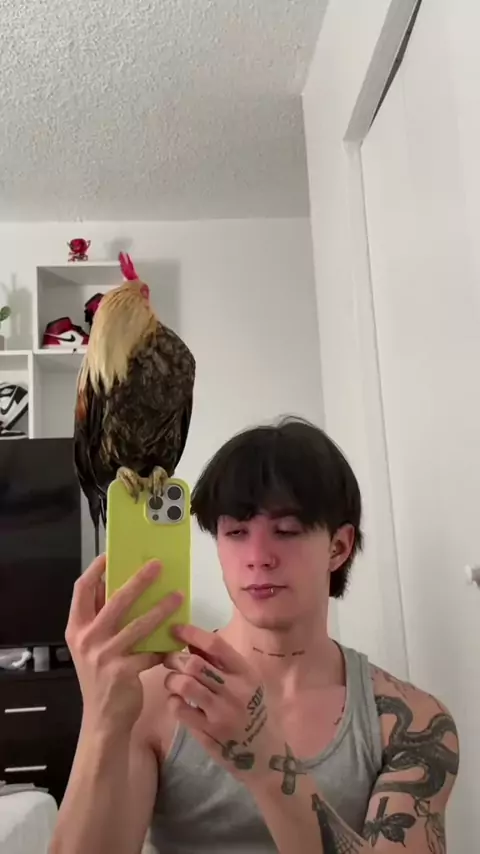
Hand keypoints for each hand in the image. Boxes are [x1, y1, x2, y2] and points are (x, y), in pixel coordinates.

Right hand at [65, 555, 182, 736]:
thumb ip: (103, 620)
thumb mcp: (92, 647)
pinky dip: (165, 645)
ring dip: (161, 608)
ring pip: (138, 624)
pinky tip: (177, 640)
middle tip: (157, 565)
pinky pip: (149, 651)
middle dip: (138, 580)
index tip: (111, 554)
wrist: (102, 721)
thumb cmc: (101, 677)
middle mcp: (86, 639)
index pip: (81, 590)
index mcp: (76, 628)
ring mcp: (103, 656)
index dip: (96, 569)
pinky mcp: (122, 671)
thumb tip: (124, 586)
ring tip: (178, 595)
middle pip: (114, 600)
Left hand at [163, 625, 284, 783]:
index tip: (176, 628)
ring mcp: (221, 713)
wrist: (264, 755)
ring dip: (172, 679)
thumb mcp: (246, 684)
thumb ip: (221, 664)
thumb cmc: (253, 712)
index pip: (216, 645)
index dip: (192, 633)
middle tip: (168, 659)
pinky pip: (180, 710)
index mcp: (246, 673)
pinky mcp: (209, 733)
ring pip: (185, 685)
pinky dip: (172, 701)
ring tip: (172, 681)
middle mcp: (236, 691)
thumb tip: (191, 641)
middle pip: (196, 664)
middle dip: (175, 658)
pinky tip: (176, 701)